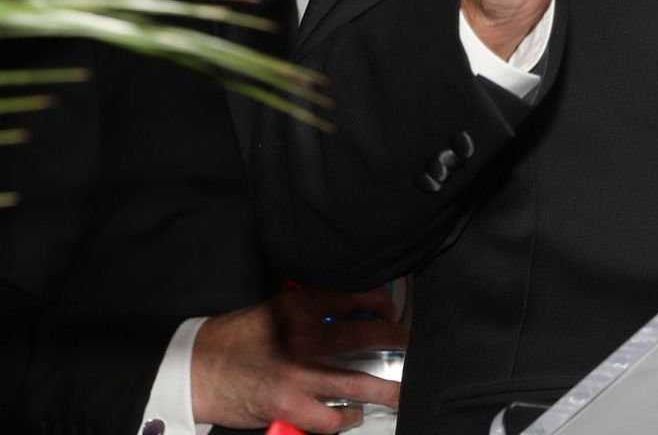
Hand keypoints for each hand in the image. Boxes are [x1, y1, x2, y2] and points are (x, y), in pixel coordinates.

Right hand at [191, 286, 405, 431]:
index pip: (355, 296)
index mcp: (300, 307)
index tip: (390, 310)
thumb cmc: (234, 339)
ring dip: (386, 389)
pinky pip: (330, 418)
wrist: (194, 368)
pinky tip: (351, 414)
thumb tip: (348, 315)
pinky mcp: (289, 406)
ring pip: (358, 383)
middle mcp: (304, 337)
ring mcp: (299, 374)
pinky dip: (346, 418)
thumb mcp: (273, 311)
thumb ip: (309, 311)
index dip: (381, 303)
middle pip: (368, 335)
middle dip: (395, 341)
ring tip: (400, 392)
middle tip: (405, 346)